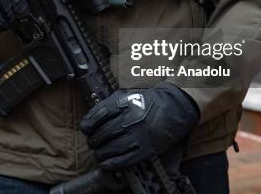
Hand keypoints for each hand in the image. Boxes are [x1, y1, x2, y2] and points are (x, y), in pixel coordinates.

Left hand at [79, 84, 199, 170]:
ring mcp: (138, 135)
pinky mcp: (146, 149)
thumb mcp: (125, 95)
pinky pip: (125, 160)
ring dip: (101, 153)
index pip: (97, 116)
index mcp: (123, 104)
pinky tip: (106, 164)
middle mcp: (129, 120)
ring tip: (99, 152)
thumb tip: (89, 120)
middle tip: (92, 142)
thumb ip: (107, 106)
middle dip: (94, 140)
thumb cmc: (147, 100)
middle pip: (102, 134)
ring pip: (111, 148)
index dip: (88, 125)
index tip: (85, 129)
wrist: (175, 106)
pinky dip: (112, 164)